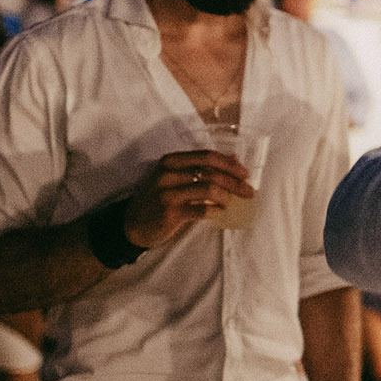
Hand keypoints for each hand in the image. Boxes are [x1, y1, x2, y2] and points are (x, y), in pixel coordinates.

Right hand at [119, 149, 253, 248]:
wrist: (132, 224)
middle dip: (234, 182)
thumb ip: (200, 167)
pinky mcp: (169, 213)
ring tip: (233, 202)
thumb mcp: (174, 176)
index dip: (229, 164)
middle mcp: (168, 174)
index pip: (207, 156)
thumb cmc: (158, 198)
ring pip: (208, 189)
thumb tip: (235, 159)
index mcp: (171, 161)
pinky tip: (220, 212)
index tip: (245, 173)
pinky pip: (201, 211)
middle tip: (249, 191)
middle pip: (210, 172)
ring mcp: (167, 193)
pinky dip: (215, 211)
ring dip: (227, 196)